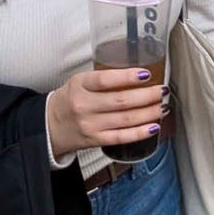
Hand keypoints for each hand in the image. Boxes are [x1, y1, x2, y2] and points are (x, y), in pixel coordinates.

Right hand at [46, 69, 165, 160]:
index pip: (106, 79)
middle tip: (162, 91)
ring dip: (149, 113)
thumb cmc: (70, 99)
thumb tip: (138, 75)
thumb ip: (103, 78)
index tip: (146, 74)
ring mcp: (91, 125)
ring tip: (163, 106)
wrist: (50, 126)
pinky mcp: (96, 140)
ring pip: (126, 119)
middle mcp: (85, 105)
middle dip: (147, 96)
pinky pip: (122, 137)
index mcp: (80, 85)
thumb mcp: (80, 81)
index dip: (128, 77)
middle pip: (121, 101)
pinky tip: (154, 126)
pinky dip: (140, 132)